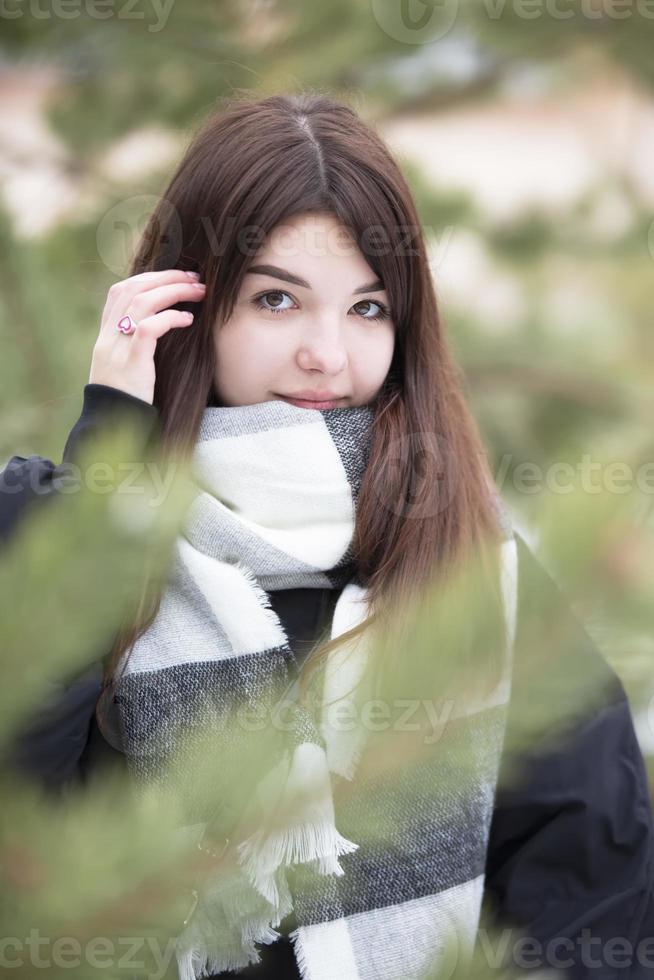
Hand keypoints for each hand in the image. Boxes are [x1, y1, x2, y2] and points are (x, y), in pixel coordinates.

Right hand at [89, 269, 205, 404]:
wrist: (112, 426)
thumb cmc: (127, 400)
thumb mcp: (125, 368)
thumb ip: (135, 345)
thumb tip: (163, 324)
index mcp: (105, 336)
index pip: (120, 291)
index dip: (148, 278)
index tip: (176, 276)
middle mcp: (107, 337)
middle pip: (133, 289)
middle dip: (166, 278)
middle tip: (195, 278)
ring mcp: (117, 349)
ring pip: (142, 302)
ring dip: (174, 291)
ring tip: (199, 292)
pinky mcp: (131, 363)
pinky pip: (149, 328)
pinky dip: (170, 318)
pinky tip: (188, 320)